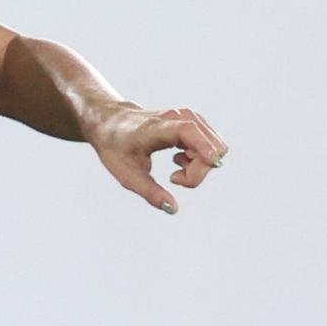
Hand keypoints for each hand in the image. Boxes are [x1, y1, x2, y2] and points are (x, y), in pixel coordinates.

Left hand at [86, 105, 228, 214]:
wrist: (112, 122)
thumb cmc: (116, 148)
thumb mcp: (127, 175)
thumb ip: (151, 192)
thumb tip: (173, 209)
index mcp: (157, 128)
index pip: (187, 131)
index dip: (203, 146)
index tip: (214, 164)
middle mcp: (177, 117)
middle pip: (210, 146)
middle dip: (200, 171)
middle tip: (174, 179)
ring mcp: (187, 117)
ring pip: (214, 146)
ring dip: (200, 166)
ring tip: (175, 167)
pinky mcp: (192, 122)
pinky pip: (210, 144)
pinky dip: (200, 159)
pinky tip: (179, 159)